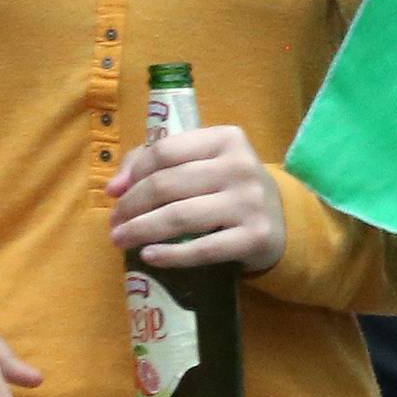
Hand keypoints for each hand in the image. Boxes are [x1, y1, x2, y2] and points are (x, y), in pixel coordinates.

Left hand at [107, 125, 285, 274]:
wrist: (281, 221)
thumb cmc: (229, 188)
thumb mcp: (204, 163)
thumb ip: (159, 162)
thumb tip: (115, 187)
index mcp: (226, 139)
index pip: (164, 152)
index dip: (132, 173)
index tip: (114, 194)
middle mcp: (240, 166)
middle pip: (167, 184)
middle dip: (131, 206)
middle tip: (115, 224)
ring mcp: (249, 202)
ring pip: (180, 216)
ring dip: (142, 230)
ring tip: (121, 240)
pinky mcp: (255, 237)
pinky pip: (202, 249)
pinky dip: (170, 255)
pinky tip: (149, 256)